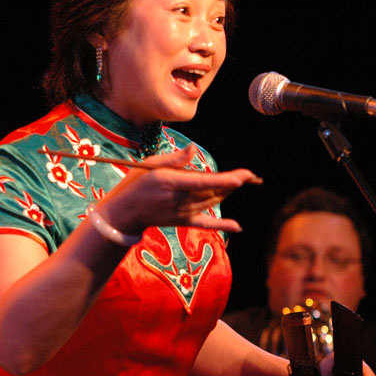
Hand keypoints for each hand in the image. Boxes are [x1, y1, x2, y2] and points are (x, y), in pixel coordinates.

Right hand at [96, 145, 261, 234]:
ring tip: (242, 183)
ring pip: (212, 202)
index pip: (204, 182)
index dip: (225, 180)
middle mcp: (179, 199)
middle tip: (251, 175)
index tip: (243, 177)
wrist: (124, 212)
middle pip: (213, 191)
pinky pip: (206, 224)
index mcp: (171, 183)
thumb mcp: (150, 165)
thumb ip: (174, 159)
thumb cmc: (135, 183)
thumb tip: (194, 149)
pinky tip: (238, 226)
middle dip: (233, 183)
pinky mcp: (183, 221)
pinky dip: (222, 225)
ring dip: (228, 193)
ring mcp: (182, 213)